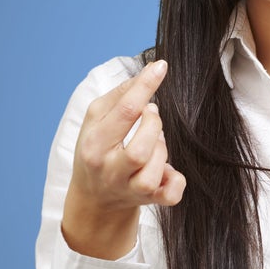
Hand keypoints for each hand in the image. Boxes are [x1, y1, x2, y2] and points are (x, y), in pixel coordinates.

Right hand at [62, 60, 185, 258]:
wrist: (95, 197)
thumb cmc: (97, 150)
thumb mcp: (95, 120)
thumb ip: (119, 95)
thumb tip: (146, 73)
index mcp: (94, 145)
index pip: (125, 111)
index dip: (146, 86)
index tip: (161, 67)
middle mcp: (110, 171)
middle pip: (142, 146)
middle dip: (153, 124)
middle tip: (149, 118)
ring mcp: (130, 190)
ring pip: (156, 167)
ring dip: (161, 149)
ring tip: (151, 143)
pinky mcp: (149, 201)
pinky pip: (171, 193)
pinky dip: (176, 180)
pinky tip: (166, 170)